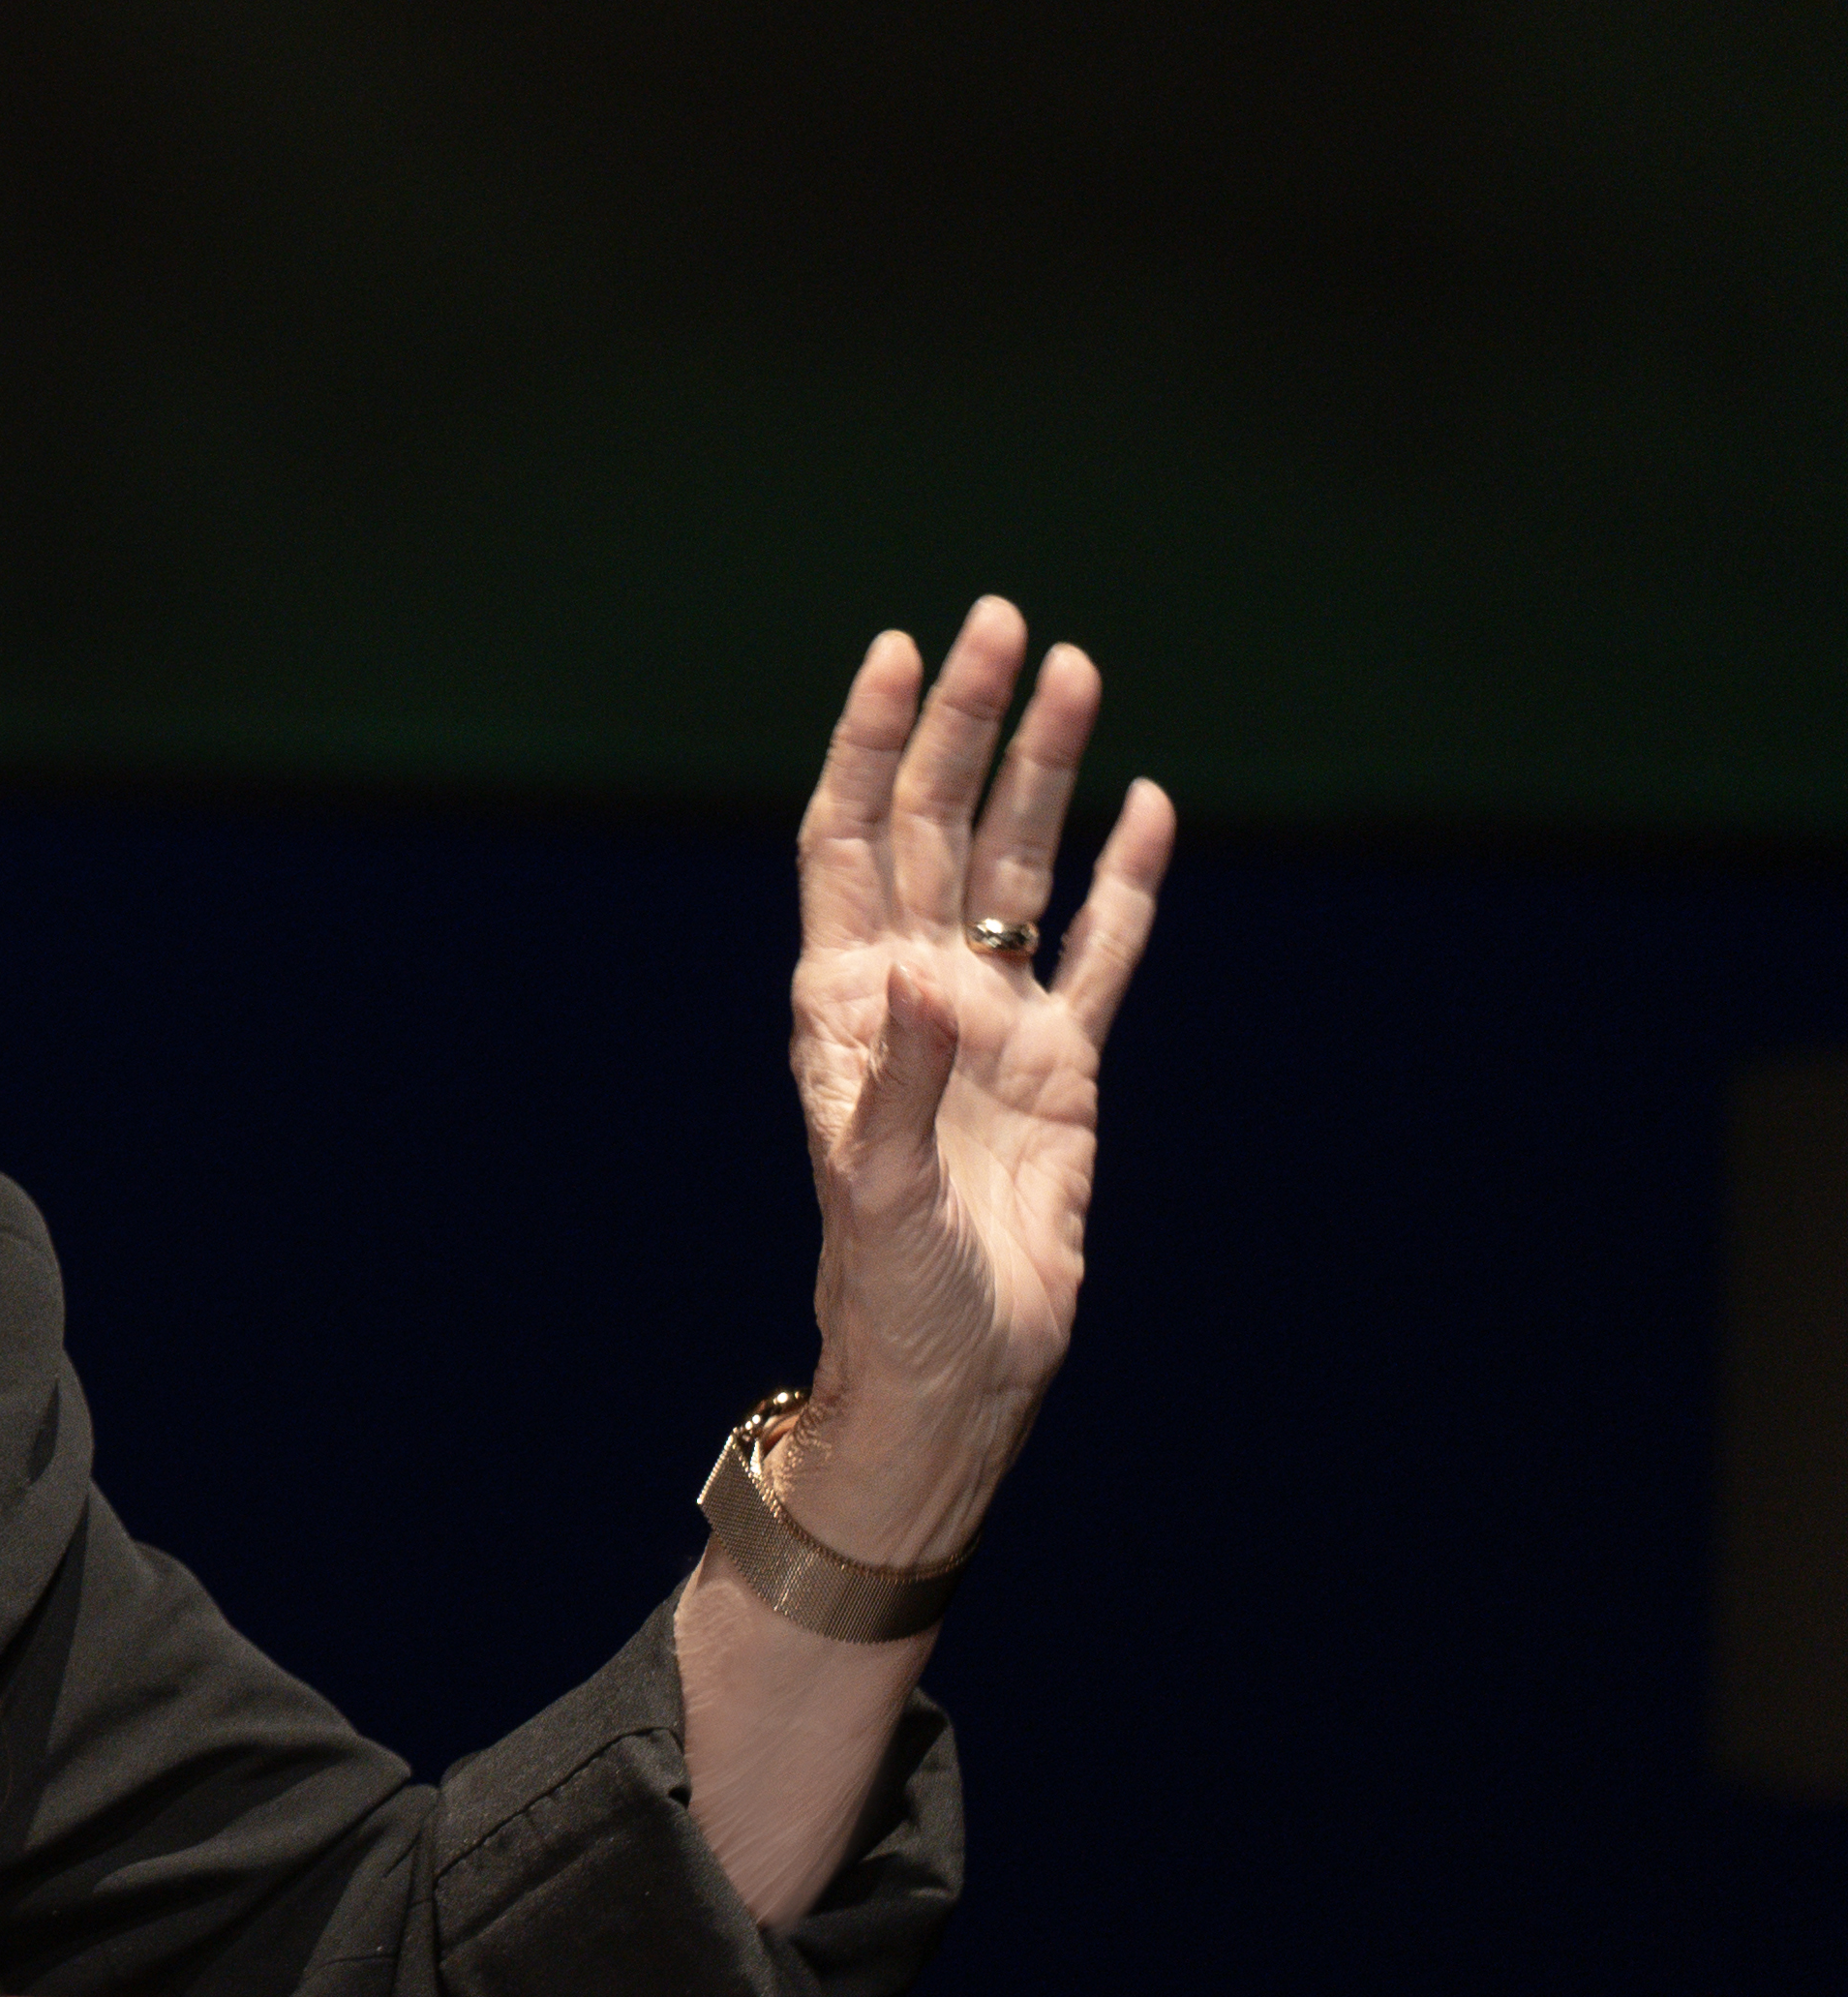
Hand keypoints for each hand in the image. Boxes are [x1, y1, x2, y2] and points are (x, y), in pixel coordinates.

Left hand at [779, 596, 1174, 1557]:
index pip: (852, 842)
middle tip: (1003, 623)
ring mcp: (993, 1025)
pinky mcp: (1060, 1070)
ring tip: (1077, 670)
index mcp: (848, 1008)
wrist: (956, 1373)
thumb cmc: (890, 1296)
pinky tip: (1148, 805)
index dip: (871, 748)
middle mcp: (916, 996)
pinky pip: (1100, 952)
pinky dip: (1125, 881)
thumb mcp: (874, 1195)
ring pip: (1023, 868)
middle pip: (941, 828)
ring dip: (1045, 773)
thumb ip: (890, 1090)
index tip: (899, 655)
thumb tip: (924, 981)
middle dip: (965, 727)